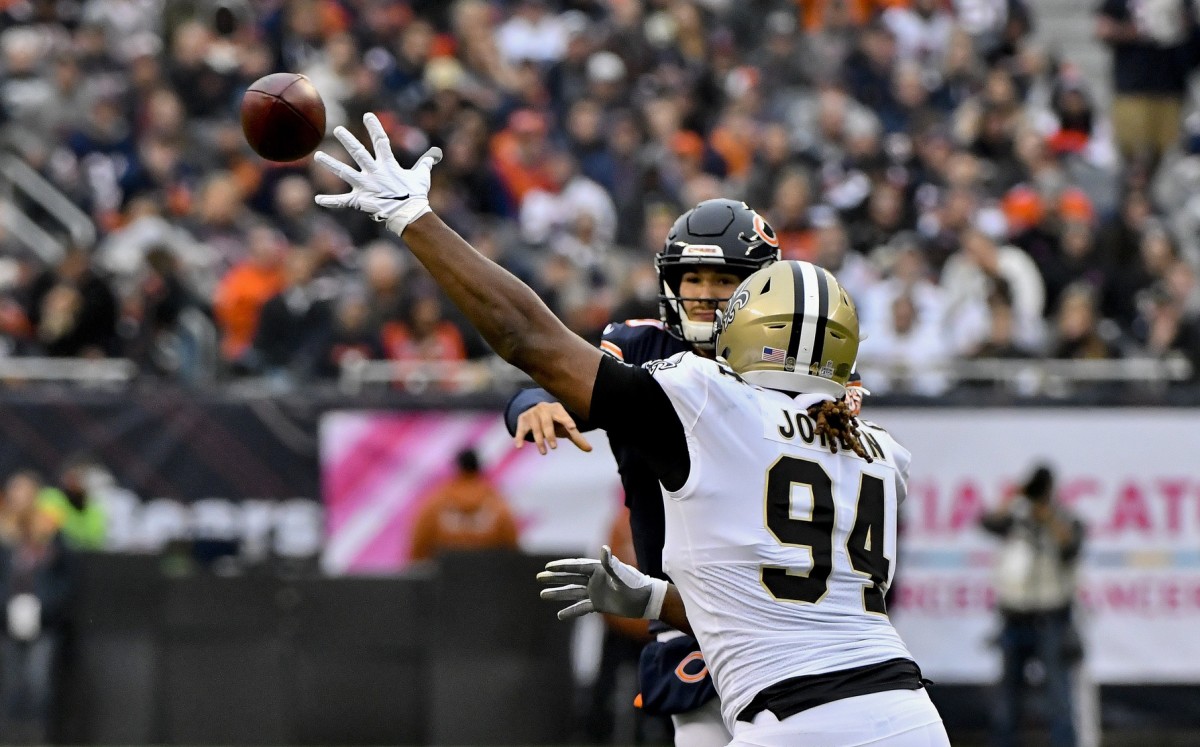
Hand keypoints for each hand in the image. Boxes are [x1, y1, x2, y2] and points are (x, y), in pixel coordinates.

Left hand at [313, 112, 441, 234]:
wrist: (408, 214)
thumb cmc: (415, 195)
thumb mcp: (422, 176)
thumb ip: (426, 162)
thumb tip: (436, 154)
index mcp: (388, 165)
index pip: (381, 141)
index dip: (374, 127)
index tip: (367, 115)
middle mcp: (373, 173)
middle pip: (358, 152)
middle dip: (347, 140)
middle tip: (337, 130)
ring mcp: (365, 186)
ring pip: (344, 172)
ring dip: (330, 164)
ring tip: (317, 156)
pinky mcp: (359, 201)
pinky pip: (343, 201)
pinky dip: (330, 201)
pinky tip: (317, 199)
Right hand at [514, 402, 591, 454]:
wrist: (536, 411)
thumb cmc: (555, 421)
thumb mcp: (565, 427)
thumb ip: (576, 438)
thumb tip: (590, 450)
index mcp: (558, 409)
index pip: (563, 416)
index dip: (567, 421)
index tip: (572, 427)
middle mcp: (544, 409)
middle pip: (548, 423)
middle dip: (551, 435)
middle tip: (554, 447)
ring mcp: (533, 413)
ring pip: (536, 429)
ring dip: (539, 441)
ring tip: (544, 452)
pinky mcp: (523, 419)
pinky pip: (521, 429)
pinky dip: (519, 437)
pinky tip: (519, 446)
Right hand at [537, 545, 667, 620]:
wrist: (645, 601)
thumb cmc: (635, 584)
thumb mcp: (622, 575)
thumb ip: (610, 564)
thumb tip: (603, 548)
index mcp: (598, 569)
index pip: (576, 566)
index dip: (562, 566)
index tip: (548, 567)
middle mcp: (594, 579)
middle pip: (570, 578)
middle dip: (555, 578)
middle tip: (539, 578)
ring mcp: (595, 592)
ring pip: (573, 592)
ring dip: (559, 594)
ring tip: (543, 594)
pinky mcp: (599, 604)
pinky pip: (581, 608)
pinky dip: (571, 611)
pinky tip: (560, 615)